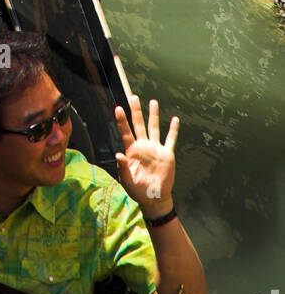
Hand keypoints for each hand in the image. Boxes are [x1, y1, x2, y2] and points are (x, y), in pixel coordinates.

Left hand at [114, 96, 176, 215]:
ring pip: (154, 127)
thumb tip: (118, 154)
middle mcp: (143, 146)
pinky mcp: (167, 154)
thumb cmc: (137, 190)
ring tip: (153, 101)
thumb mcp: (127, 180)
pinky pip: (170, 139)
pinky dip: (173, 130)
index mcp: (132, 151)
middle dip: (136, 111)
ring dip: (154, 115)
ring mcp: (155, 149)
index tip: (118, 108)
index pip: (126, 132)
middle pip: (139, 124)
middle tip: (133, 96)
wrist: (154, 198)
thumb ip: (123, 167)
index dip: (122, 120)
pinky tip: (175, 119)